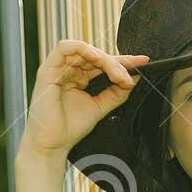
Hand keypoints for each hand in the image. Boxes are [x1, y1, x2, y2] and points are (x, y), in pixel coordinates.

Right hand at [19, 40, 149, 160]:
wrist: (53, 143)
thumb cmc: (71, 127)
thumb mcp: (101, 107)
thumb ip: (117, 92)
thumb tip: (134, 77)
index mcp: (80, 78)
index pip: (104, 63)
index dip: (124, 61)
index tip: (143, 62)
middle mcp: (70, 71)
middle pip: (97, 55)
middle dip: (117, 63)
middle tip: (129, 77)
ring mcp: (59, 69)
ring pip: (84, 50)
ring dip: (104, 59)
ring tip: (117, 73)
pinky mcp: (48, 70)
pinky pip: (64, 48)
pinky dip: (82, 49)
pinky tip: (97, 58)